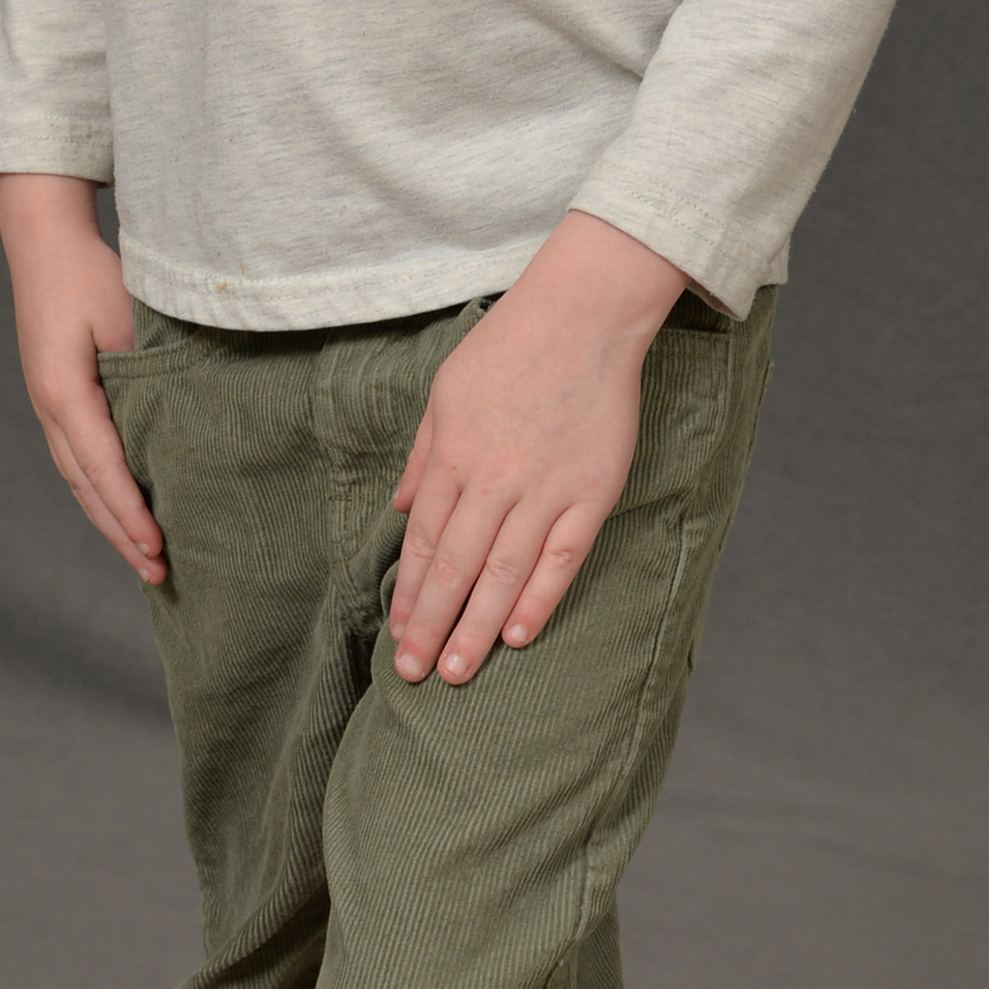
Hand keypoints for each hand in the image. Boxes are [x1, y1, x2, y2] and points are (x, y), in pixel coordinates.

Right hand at [0, 173, 165, 585]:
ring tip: (143, 556)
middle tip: (158, 573)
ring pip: (78, 478)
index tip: (158, 548)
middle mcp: (48, 406)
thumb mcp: (128, 317)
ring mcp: (47, 403)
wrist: (44, 235)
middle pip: (85, 487)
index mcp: (63, 393)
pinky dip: (101, 489)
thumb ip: (149, 372)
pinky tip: (124, 507)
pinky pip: (79, 456)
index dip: (130, 512)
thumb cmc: (91, 270)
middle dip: (120, 532)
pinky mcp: (55, 395)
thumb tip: (182, 422)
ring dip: (108, 518)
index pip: (102, 468)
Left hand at [388, 210, 684, 684]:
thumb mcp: (445, 390)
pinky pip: (561, 556)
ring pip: (502, 573)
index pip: (424, 541)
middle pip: (455, 568)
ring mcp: (544, 489)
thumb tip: (402, 509)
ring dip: (475, 627)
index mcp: (453, 456)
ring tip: (457, 671)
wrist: (583, 315)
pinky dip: (538, 598)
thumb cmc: (509, 346)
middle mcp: (493, 479)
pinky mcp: (591, 492)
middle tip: (414, 674)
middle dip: (430, 626)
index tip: (397, 632)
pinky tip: (516, 634)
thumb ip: (424, 455)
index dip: (408, 592)